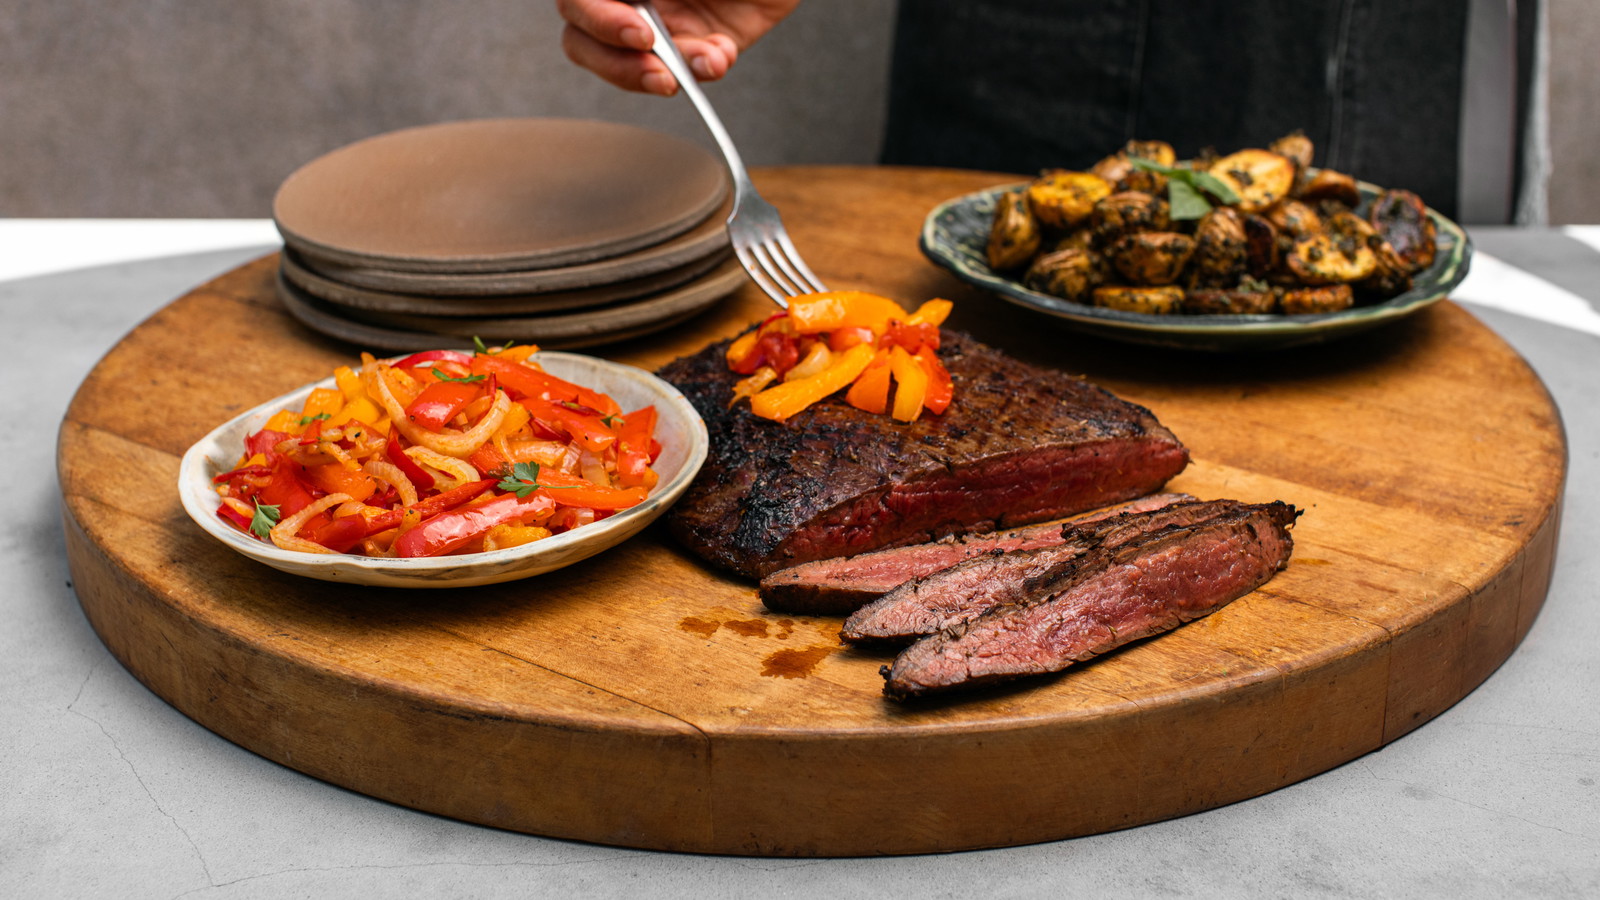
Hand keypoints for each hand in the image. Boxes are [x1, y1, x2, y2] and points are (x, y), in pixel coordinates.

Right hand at [558, 0, 801, 94]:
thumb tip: (636, 6)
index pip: (578, 0)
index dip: (598, 20)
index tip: (640, 33)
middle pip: (583, 38)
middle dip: (620, 64)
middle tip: (660, 73)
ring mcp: (657, 21)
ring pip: (628, 65)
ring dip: (664, 74)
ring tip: (708, 62)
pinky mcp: (693, 43)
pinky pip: (682, 71)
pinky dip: (704, 68)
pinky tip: (723, 53)